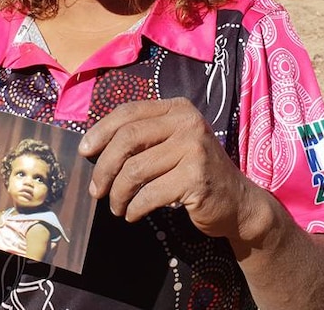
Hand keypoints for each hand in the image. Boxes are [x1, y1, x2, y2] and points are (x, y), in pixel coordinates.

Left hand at [79, 98, 260, 238]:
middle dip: (105, 167)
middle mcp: (188, 123)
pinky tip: (132, 214)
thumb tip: (92, 147)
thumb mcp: (172, 144)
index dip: (101, 131)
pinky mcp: (196, 177)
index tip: (85, 152)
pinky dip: (134, 208)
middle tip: (96, 190)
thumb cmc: (194, 172)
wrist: (238, 202)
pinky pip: (149, 194)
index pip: (129, 112)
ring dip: (118, 194)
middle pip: (128, 138)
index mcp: (178, 108)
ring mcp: (194, 149)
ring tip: (117, 207)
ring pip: (135, 170)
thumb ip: (142, 137)